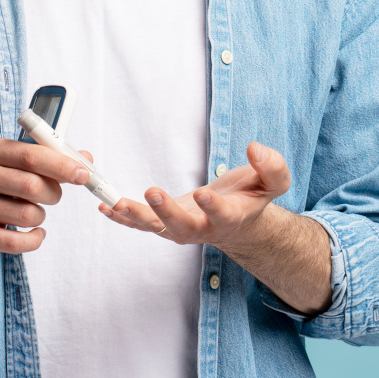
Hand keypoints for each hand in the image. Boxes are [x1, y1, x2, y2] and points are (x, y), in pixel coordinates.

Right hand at [0, 138, 90, 261]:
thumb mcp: (16, 166)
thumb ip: (50, 160)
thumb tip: (86, 160)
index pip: (32, 155)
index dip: (62, 165)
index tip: (83, 174)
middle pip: (32, 185)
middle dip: (54, 194)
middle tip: (54, 196)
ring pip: (27, 214)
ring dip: (40, 216)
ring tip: (32, 213)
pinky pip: (16, 241)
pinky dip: (34, 240)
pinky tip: (33, 233)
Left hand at [99, 142, 289, 246]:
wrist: (238, 220)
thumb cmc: (253, 196)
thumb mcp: (273, 181)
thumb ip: (273, 167)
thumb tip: (256, 149)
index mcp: (232, 218)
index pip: (222, 215)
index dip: (213, 206)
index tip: (204, 193)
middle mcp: (204, 229)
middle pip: (183, 227)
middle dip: (166, 212)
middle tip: (152, 192)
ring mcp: (181, 228)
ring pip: (157, 228)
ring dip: (135, 216)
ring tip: (115, 204)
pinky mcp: (165, 223)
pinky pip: (141, 224)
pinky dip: (122, 218)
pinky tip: (105, 207)